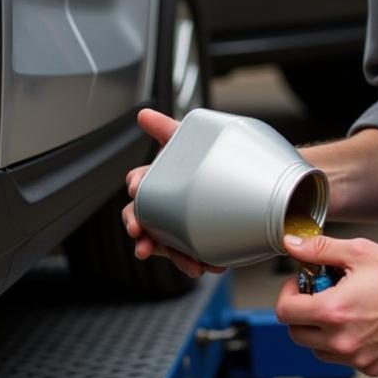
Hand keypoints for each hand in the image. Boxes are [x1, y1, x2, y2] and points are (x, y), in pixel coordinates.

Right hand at [121, 108, 224, 278]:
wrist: (240, 183)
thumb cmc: (206, 158)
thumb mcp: (188, 140)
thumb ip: (166, 128)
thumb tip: (142, 113)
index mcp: (157, 179)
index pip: (140, 183)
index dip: (137, 186)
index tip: (137, 189)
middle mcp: (161, 204)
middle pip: (143, 219)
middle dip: (140, 230)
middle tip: (140, 239)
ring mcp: (174, 225)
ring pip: (163, 244)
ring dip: (170, 255)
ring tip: (185, 262)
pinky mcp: (191, 242)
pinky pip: (187, 256)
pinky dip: (195, 262)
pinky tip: (207, 265)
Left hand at [275, 233, 377, 377]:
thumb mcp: (359, 251)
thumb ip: (320, 249)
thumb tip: (293, 245)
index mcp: (334, 311)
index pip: (286, 311)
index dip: (287, 292)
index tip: (300, 282)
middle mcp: (343, 340)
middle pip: (297, 333)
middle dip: (301, 310)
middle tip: (318, 292)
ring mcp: (358, 357)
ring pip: (318, 349)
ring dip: (319, 329)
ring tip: (340, 305)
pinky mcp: (373, 366)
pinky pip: (343, 358)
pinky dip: (341, 341)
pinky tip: (359, 319)